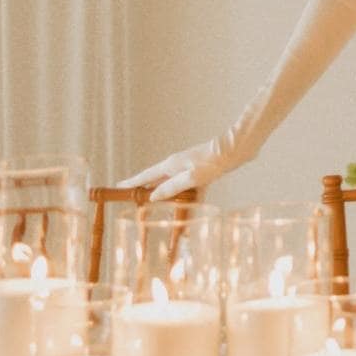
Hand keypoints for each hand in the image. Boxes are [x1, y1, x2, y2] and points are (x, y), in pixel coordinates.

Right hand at [117, 131, 241, 199]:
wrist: (237, 148)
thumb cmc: (214, 162)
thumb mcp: (191, 178)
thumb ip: (171, 187)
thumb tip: (152, 197)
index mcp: (171, 165)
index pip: (146, 176)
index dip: (132, 182)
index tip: (118, 186)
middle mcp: (177, 165)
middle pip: (157, 180)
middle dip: (146, 190)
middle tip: (134, 200)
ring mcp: (189, 167)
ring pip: (174, 184)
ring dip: (168, 195)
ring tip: (160, 207)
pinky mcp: (202, 170)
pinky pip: (190, 186)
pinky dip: (189, 196)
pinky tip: (192, 205)